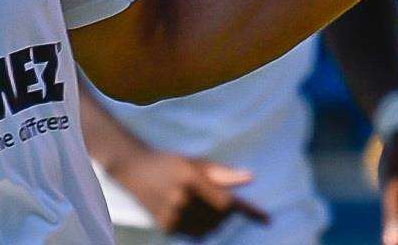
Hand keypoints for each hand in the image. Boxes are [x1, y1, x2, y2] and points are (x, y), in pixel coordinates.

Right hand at [109, 149, 268, 236]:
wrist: (132, 168)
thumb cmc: (168, 162)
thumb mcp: (194, 162)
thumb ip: (222, 173)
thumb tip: (249, 178)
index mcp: (189, 179)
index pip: (226, 203)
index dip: (247, 211)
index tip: (266, 219)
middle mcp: (180, 198)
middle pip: (219, 217)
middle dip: (225, 211)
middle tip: (220, 201)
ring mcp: (171, 214)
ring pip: (209, 229)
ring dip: (214, 221)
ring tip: (202, 205)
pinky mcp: (165, 226)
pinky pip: (195, 234)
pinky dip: (200, 227)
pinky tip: (190, 212)